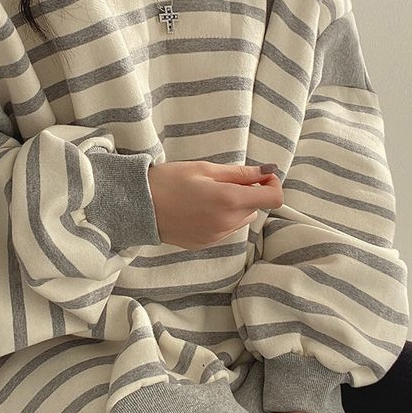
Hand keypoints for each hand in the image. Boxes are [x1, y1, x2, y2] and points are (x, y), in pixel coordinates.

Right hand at [147, 161, 282, 248]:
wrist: (138, 206)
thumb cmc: (168, 181)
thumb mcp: (204, 169)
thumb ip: (239, 173)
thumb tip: (267, 171)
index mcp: (229, 200)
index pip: (273, 198)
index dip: (271, 184)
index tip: (258, 176)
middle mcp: (227, 222)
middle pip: (255, 207)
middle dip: (247, 193)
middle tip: (222, 181)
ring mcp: (216, 236)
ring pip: (241, 219)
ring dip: (234, 207)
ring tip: (207, 195)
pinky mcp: (205, 243)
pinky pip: (225, 229)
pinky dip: (220, 218)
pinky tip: (198, 209)